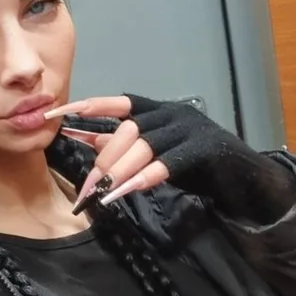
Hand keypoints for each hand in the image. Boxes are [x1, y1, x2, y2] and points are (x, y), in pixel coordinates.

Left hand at [47, 94, 295, 219]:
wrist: (240, 176)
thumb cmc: (192, 161)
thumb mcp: (153, 150)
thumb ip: (121, 143)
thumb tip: (83, 137)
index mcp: (155, 109)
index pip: (115, 102)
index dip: (85, 107)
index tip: (55, 114)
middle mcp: (170, 113)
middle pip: (127, 130)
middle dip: (104, 159)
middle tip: (88, 186)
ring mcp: (188, 128)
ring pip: (143, 147)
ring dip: (119, 172)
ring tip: (101, 193)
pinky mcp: (202, 149)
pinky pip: (166, 164)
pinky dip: (142, 179)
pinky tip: (124, 193)